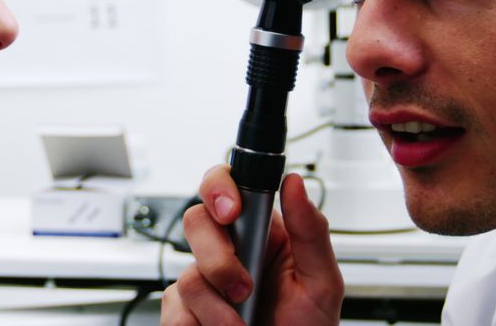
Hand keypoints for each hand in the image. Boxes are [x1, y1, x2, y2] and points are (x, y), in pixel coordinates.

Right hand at [160, 166, 343, 324]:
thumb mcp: (321, 281)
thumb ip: (310, 231)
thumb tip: (295, 183)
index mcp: (259, 232)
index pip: (226, 186)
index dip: (219, 189)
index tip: (231, 212)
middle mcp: (227, 251)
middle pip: (195, 222)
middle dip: (218, 259)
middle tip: (244, 289)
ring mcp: (203, 281)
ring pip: (188, 276)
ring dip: (220, 311)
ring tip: (244, 325)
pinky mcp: (183, 311)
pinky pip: (174, 311)